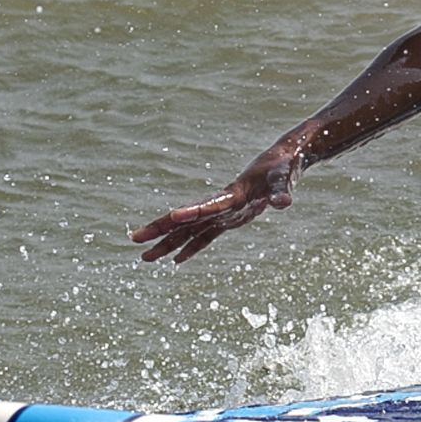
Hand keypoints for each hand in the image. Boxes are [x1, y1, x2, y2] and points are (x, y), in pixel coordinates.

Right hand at [130, 141, 299, 262]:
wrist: (282, 161)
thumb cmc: (283, 168)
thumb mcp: (285, 179)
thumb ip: (282, 191)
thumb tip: (283, 203)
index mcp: (233, 194)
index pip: (209, 206)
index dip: (192, 212)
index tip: (172, 217)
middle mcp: (221, 204)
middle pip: (185, 219)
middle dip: (160, 229)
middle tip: (135, 239)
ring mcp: (222, 212)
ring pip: (188, 231)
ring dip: (167, 244)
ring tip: (145, 258)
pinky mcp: (228, 218)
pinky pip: (205, 237)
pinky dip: (191, 248)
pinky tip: (176, 261)